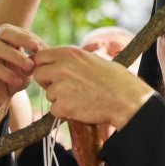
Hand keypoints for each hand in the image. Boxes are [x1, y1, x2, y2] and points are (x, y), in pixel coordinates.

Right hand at [0, 24, 45, 140]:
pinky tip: (18, 80)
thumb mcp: (29, 67)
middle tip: (36, 49)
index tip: (42, 47)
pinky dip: (5, 72)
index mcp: (3, 37)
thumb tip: (50, 50)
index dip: (29, 37)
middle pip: (3, 32)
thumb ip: (37, 58)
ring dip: (15, 56)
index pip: (15, 30)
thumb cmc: (15, 78)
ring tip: (29, 68)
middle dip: (22, 39)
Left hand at [33, 46, 153, 129]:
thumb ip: (71, 60)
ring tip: (80, 98)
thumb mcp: (93, 59)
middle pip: (38, 74)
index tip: (51, 73)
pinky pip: (54, 110)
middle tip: (64, 88)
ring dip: (59, 98)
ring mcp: (61, 87)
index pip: (40, 56)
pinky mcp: (63, 106)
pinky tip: (80, 108)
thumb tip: (56, 62)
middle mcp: (62, 67)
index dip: (43, 65)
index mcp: (70, 53)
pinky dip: (64, 112)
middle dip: (47, 82)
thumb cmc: (115, 80)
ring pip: (48, 94)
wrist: (126, 99)